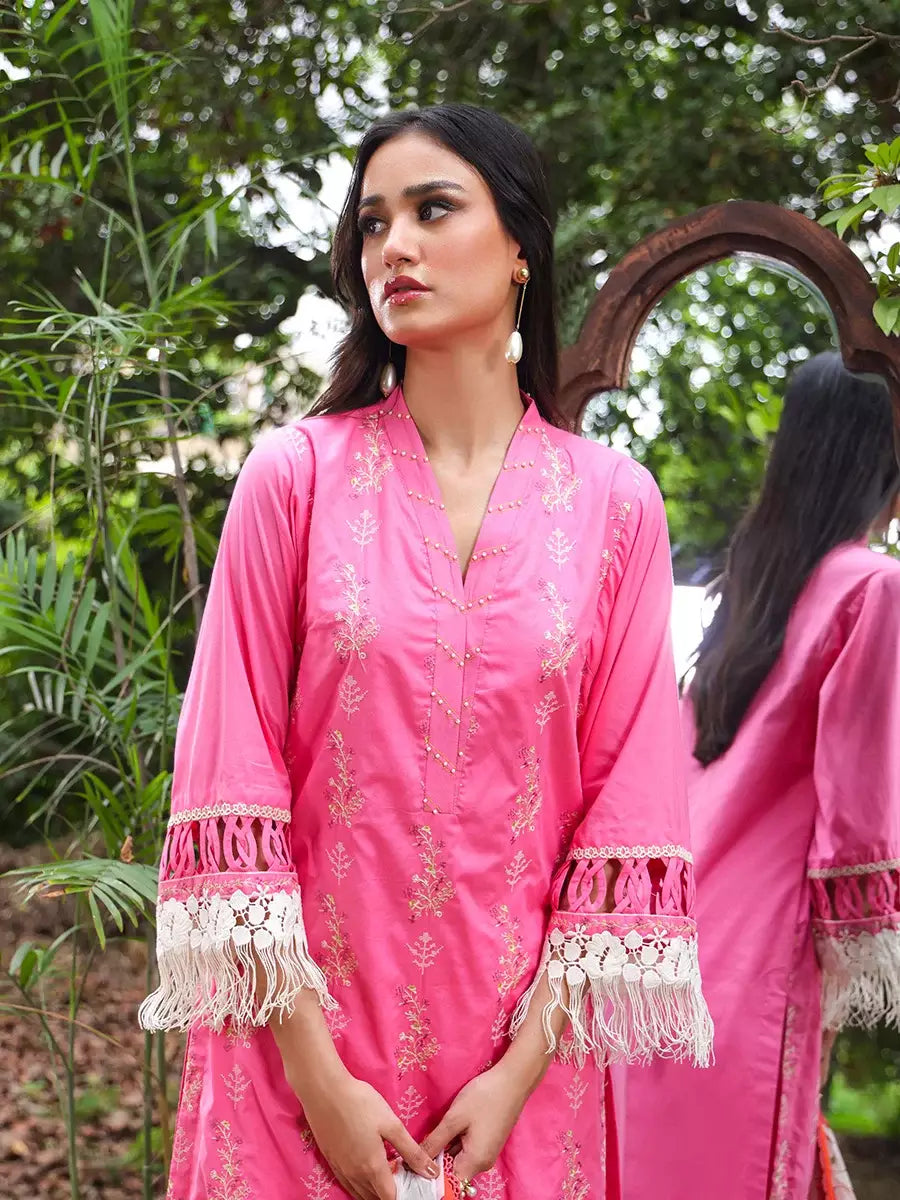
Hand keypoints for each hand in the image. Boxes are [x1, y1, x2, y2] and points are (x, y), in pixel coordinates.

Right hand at [293, 1066, 438, 1199]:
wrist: (323, 1091)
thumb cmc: (360, 1103)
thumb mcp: (391, 1124)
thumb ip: (412, 1151)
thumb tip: (432, 1172)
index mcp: (372, 1167)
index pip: (390, 1197)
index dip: (404, 1195)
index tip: (413, 1186)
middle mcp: (355, 1175)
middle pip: (375, 1198)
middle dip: (390, 1194)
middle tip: (403, 1179)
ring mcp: (340, 1169)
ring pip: (360, 1193)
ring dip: (375, 1191)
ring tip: (388, 1176)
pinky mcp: (330, 1161)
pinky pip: (348, 1184)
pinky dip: (360, 1186)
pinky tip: (366, 1172)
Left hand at [421, 1062, 530, 1185]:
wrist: (513, 1081)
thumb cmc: (484, 1098)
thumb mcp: (454, 1118)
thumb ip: (434, 1142)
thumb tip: (416, 1161)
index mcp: (475, 1162)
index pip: (449, 1182)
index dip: (431, 1174)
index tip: (416, 1159)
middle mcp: (482, 1163)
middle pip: (453, 1170)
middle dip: (437, 1158)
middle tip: (422, 1142)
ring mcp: (486, 1153)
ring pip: (458, 1158)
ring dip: (445, 1148)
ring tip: (435, 1131)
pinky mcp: (487, 1142)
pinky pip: (466, 1149)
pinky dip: (455, 1141)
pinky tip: (450, 1126)